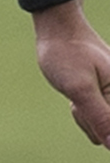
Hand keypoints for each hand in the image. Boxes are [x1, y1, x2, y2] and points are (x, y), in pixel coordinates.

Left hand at [31, 1, 109, 148]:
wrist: (59, 29)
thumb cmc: (67, 54)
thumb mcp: (80, 88)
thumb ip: (99, 117)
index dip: (103, 126)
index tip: (87, 105)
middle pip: (107, 133)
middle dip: (89, 120)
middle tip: (78, 98)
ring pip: (98, 127)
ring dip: (83, 115)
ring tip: (76, 91)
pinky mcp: (104, 96)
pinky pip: (93, 116)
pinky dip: (81, 109)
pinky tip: (75, 93)